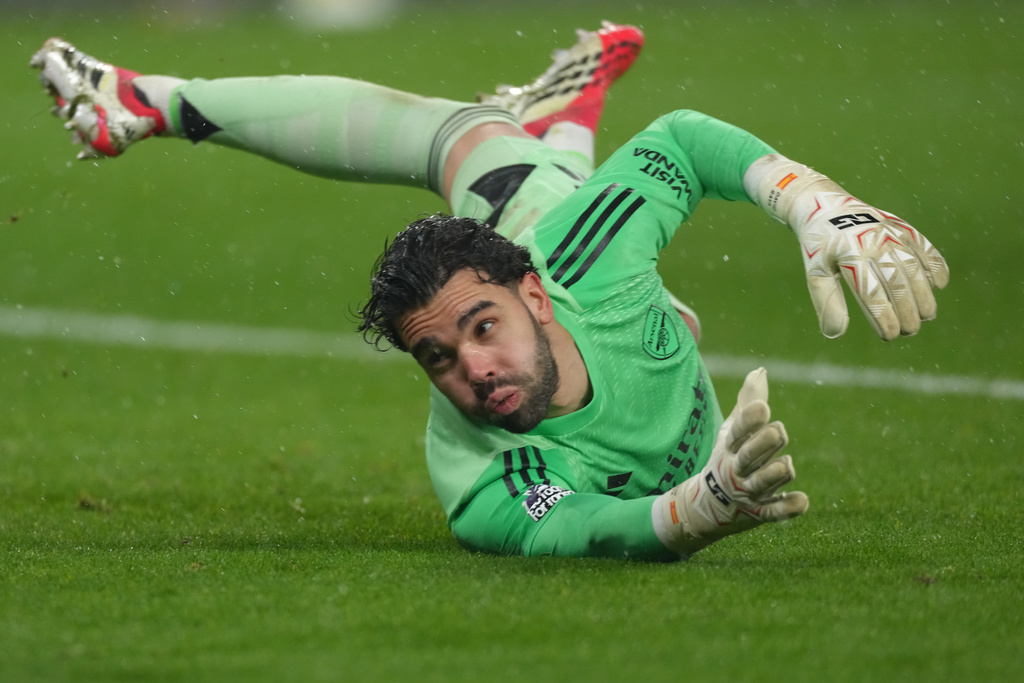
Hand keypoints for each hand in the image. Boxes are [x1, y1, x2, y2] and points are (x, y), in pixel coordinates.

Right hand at [651, 368, 808, 557]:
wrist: (708, 506)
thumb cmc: (727, 458)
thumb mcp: (732, 431)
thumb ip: (749, 401)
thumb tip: (761, 369)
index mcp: (730, 447)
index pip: (738, 432)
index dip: (750, 421)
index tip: (763, 408)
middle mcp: (737, 469)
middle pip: (749, 456)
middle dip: (763, 444)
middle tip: (778, 432)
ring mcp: (748, 493)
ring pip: (762, 483)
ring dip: (773, 475)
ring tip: (785, 466)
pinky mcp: (760, 513)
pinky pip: (774, 513)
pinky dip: (788, 508)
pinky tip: (802, 501)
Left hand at [744, 154, 949, 339]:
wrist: (824, 206)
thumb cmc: (819, 248)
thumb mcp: (816, 273)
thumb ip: (828, 302)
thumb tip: (835, 334)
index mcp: (848, 255)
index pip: (870, 292)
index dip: (883, 316)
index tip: (890, 336)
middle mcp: (872, 242)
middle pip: (896, 281)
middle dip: (907, 310)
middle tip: (911, 331)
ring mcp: (889, 232)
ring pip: (913, 266)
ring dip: (923, 293)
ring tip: (927, 316)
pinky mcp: (900, 226)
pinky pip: (923, 245)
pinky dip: (934, 264)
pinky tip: (940, 284)